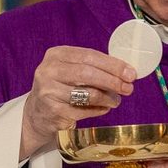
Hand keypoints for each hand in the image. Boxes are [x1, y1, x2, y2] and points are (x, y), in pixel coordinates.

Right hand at [20, 46, 136, 158]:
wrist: (37, 113)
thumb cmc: (61, 88)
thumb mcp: (70, 70)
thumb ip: (92, 67)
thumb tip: (125, 72)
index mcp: (56, 55)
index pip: (89, 56)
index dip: (113, 64)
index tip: (130, 73)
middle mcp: (48, 71)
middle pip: (87, 73)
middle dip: (112, 81)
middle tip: (128, 87)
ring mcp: (49, 92)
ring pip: (87, 94)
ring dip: (107, 98)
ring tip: (116, 100)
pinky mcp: (53, 111)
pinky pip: (84, 111)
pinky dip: (98, 110)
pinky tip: (103, 108)